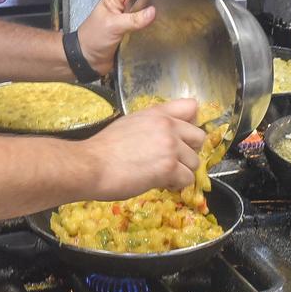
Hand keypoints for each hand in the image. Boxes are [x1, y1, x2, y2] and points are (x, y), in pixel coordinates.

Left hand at [75, 0, 154, 75]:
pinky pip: (142, 30)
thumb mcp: (113, 26)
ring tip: (161, 28)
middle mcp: (122, 7)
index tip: (161, 6)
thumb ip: (134, 19)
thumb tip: (153, 12)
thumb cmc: (93, 38)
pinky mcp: (130, 33)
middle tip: (164, 19)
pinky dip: (147, 33)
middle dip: (151, 12)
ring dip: (150, 24)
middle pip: (143, 5)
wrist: (86, 59)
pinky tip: (155, 36)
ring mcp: (126, 20)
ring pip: (144, 18)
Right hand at [82, 99, 205, 198]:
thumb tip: (163, 136)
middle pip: (199, 137)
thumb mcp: (129, 123)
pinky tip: (160, 183)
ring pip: (195, 161)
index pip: (191, 107)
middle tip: (173, 160)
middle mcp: (168, 126)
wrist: (91, 165)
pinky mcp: (169, 167)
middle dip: (189, 151)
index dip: (190, 123)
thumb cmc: (103, 149)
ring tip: (163, 175)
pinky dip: (176, 185)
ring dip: (182, 171)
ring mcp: (170, 146)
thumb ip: (151, 125)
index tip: (181, 136)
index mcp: (157, 113)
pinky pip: (188, 178)